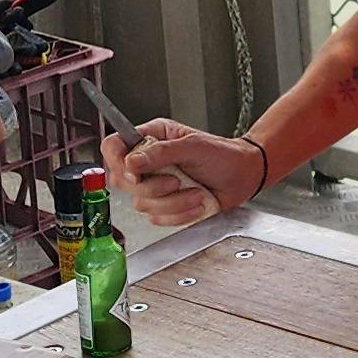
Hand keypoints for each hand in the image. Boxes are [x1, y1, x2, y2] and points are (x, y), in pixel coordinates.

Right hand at [106, 121, 267, 231]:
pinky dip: (180, 214)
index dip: (116, 162)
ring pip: (141, 204)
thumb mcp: (193, 146)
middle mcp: (148, 162)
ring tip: (195, 191)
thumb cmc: (223, 155)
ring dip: (173, 202)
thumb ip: (161, 152)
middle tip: (176, 180)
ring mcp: (154, 185)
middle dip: (153, 187)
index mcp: (150, 138)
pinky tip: (196, 201)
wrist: (243, 177)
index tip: (135, 174)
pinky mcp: (164, 206)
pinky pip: (157, 218)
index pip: (113, 147)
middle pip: (122, 181)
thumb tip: (131, 161)